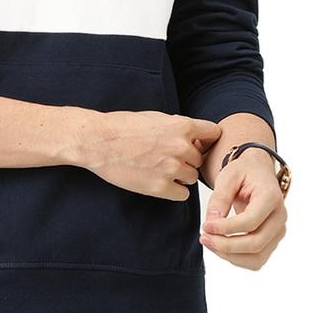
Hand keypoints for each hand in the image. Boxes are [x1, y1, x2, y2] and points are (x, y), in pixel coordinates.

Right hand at [77, 111, 221, 201]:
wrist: (98, 141)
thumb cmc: (122, 126)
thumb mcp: (154, 117)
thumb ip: (177, 127)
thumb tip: (192, 137)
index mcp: (182, 126)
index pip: (213, 133)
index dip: (205, 140)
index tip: (198, 144)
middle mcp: (181, 147)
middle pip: (198, 160)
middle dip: (186, 160)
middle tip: (166, 158)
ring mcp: (172, 168)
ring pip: (191, 178)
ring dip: (179, 175)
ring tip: (158, 169)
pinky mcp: (161, 188)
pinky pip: (182, 194)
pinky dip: (173, 190)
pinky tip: (157, 182)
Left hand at [199, 149, 286, 269]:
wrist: (257, 172)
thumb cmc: (243, 172)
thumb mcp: (228, 176)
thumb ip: (220, 198)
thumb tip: (211, 223)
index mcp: (271, 196)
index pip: (250, 221)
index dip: (226, 228)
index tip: (205, 226)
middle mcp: (279, 217)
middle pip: (256, 243)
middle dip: (226, 245)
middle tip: (204, 238)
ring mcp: (278, 231)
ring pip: (257, 258)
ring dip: (230, 256)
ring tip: (209, 243)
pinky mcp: (272, 240)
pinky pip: (256, 260)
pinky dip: (237, 259)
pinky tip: (220, 247)